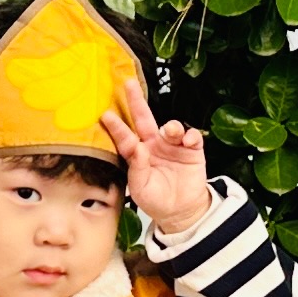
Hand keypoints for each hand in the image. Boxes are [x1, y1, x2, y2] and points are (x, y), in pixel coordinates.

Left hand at [99, 76, 212, 239]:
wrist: (181, 212)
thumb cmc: (156, 200)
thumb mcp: (141, 189)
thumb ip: (138, 169)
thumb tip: (138, 149)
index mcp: (138, 154)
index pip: (125, 137)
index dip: (116, 127)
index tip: (106, 115)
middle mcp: (153, 145)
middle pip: (144, 119)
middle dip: (136, 101)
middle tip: (128, 84)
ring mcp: (173, 146)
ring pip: (171, 127)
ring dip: (171, 126)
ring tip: (170, 131)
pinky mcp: (191, 150)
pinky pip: (192, 137)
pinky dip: (190, 136)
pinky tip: (188, 140)